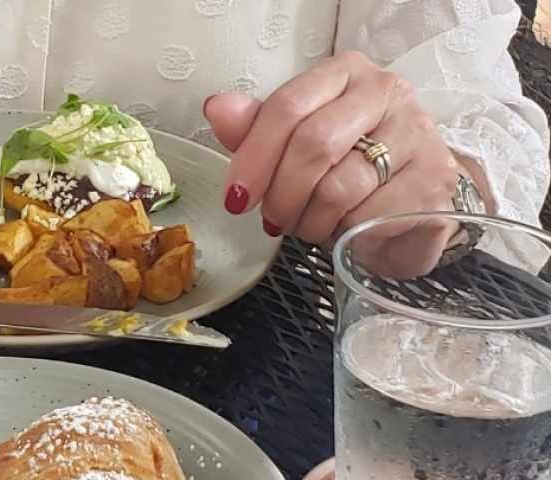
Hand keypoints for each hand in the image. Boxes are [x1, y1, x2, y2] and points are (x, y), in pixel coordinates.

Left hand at [205, 52, 467, 276]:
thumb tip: (218, 108)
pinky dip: (342, 235)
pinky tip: (344, 232)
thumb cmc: (345, 175)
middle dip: (282, 195)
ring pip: (338, 187)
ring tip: (311, 225)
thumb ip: (256, 130)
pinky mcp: (432, 179)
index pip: (288, 106)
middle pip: (313, 144)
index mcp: (345, 74)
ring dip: (309, 221)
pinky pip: (365, 216)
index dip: (253, 158)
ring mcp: (416, 133)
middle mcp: (386, 91)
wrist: (408, 211)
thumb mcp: (293, 150)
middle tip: (275, 219)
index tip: (236, 198)